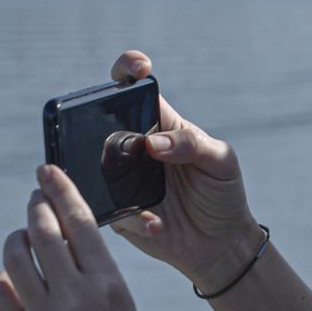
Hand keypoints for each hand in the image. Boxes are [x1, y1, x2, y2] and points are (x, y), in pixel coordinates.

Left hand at [0, 164, 162, 310]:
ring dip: (16, 240)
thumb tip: (58, 246)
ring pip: (17, 261)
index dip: (62, 191)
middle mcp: (78, 297)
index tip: (48, 171)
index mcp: (111, 284)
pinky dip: (4, 280)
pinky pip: (3, 296)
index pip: (81, 223)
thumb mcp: (124, 307)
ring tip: (21, 238)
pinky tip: (11, 278)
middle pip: (45, 234)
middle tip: (34, 198)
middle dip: (36, 209)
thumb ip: (94, 277)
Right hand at [108, 51, 262, 293]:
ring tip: (136, 189)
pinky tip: (155, 223)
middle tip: (119, 136)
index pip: (135, 89)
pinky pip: (106, 208)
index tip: (139, 67)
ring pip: (89, 165)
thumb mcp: (220, 162)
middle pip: (98, 122)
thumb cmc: (222, 193)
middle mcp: (132, 148)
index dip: (129, 68)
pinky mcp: (115, 211)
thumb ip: (193, 145)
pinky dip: (131, 216)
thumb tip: (154, 143)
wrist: (219, 243)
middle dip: (94, 119)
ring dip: (101, 172)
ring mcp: (119, 179)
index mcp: (159, 125)